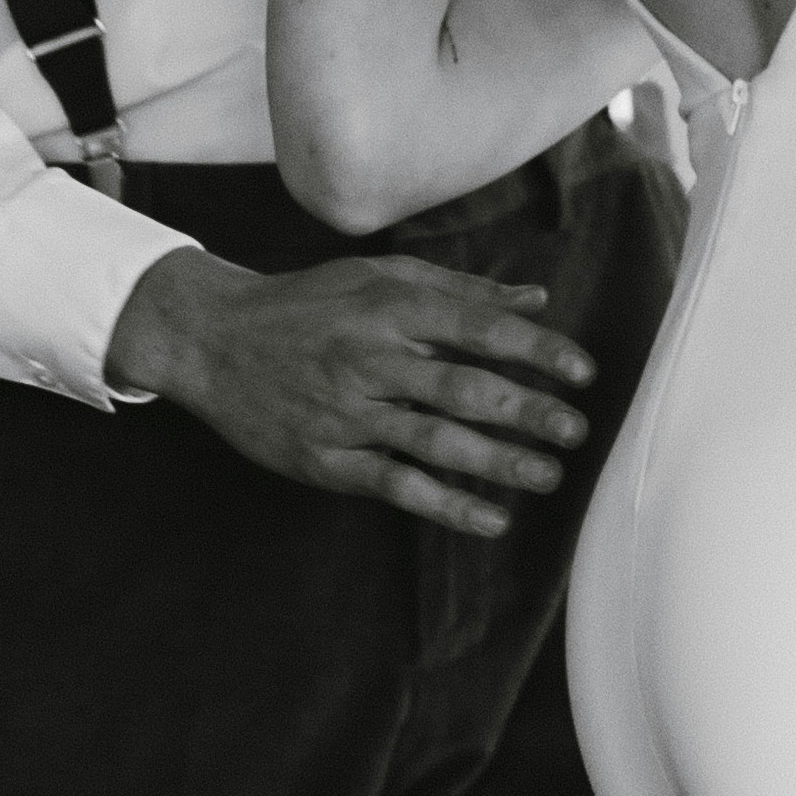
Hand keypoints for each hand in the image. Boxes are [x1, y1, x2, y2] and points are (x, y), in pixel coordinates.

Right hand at [107, 248, 599, 538]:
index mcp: (388, 306)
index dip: (536, 350)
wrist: (212, 340)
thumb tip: (537, 297)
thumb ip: (460, 290)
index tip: (583, 371)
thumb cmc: (306, 304)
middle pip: (463, 388)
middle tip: (576, 430)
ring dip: (498, 462)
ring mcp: (346, 413)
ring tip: (548, 476)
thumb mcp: (377, 276)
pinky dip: (447, 506)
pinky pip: (396, 486)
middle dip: (527, 411)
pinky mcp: (326, 460)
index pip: (478, 327)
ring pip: (435, 442)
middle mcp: (370, 358)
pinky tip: (492, 519)